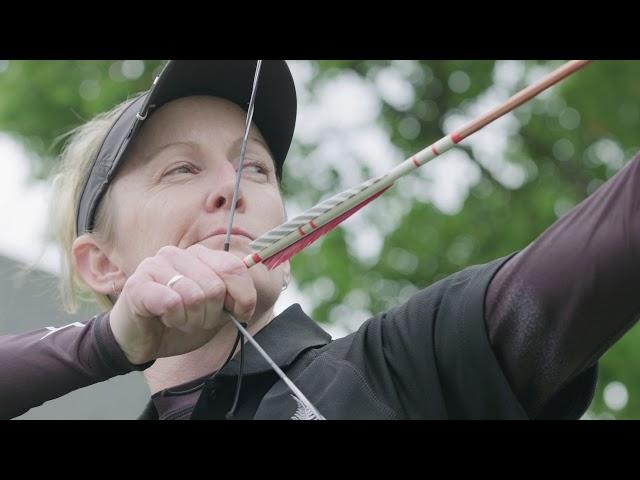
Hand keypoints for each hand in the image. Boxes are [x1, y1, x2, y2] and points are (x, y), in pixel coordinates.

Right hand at [108, 244, 256, 364]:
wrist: (142, 341)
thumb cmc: (179, 322)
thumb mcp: (216, 312)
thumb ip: (233, 302)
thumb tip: (246, 302)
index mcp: (200, 256)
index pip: (235, 267)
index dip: (244, 296)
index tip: (239, 314)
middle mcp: (178, 254)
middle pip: (216, 287)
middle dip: (211, 315)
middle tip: (196, 321)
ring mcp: (155, 265)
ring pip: (195, 296)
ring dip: (191, 320)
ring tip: (179, 320)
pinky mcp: (138, 284)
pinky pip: (172, 303)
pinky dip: (175, 319)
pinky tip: (165, 318)